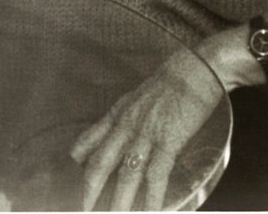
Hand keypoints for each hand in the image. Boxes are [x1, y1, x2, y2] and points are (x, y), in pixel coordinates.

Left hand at [70, 49, 224, 209]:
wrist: (197, 68)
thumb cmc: (173, 80)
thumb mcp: (140, 95)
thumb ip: (129, 115)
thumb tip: (124, 132)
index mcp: (118, 114)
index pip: (89, 140)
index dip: (78, 162)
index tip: (70, 178)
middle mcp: (126, 126)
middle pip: (100, 164)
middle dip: (90, 192)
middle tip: (84, 211)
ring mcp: (146, 134)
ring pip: (125, 175)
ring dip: (119, 203)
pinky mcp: (168, 141)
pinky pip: (156, 175)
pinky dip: (152, 198)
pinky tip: (151, 212)